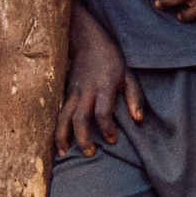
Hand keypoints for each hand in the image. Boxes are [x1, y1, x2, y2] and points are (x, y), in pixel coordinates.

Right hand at [53, 12, 140, 157]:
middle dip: (82, 138)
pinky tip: (58, 142)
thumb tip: (138, 120)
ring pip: (63, 117)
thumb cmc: (112, 61)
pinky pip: (58, 113)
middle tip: (90, 153)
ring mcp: (73, 93)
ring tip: (64, 154)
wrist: (88, 42)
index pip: (102, 111)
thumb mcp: (128, 75)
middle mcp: (86, 92)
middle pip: (79, 118)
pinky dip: (57, 129)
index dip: (107, 128)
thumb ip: (134, 97)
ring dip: (62, 137)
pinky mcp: (65, 93)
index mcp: (103, 87)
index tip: (112, 140)